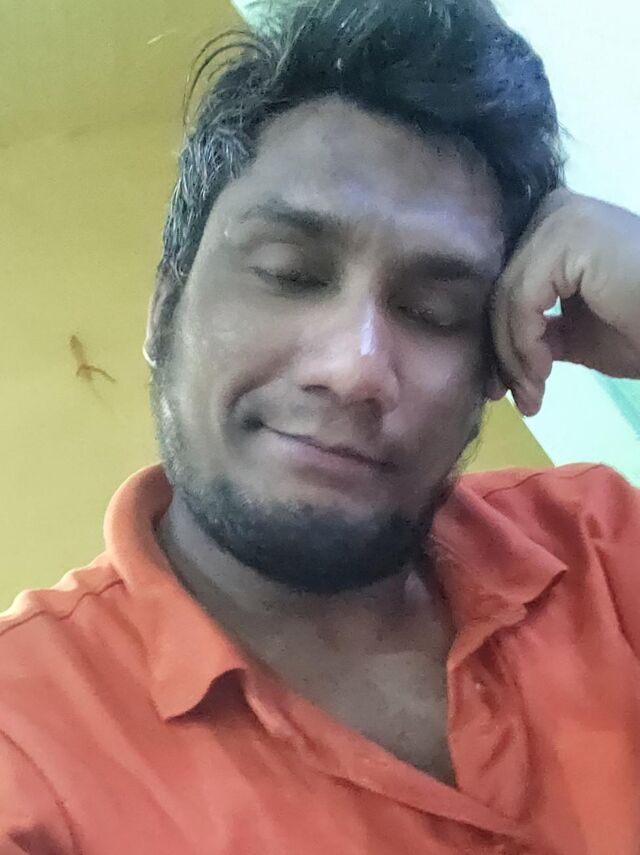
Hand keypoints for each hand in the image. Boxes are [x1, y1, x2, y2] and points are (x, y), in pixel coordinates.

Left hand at [491, 188, 639, 415]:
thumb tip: (500, 352)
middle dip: (505, 354)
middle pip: (501, 291)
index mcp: (555, 228)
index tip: (507, 389)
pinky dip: (525, 344)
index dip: (502, 341)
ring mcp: (559, 218)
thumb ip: (540, 331)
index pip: (507, 287)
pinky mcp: (566, 236)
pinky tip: (545, 371)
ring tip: (534, 395)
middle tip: (520, 400)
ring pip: (505, 300)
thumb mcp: (576, 333)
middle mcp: (553, 211)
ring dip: (515, 358)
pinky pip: (521, 300)